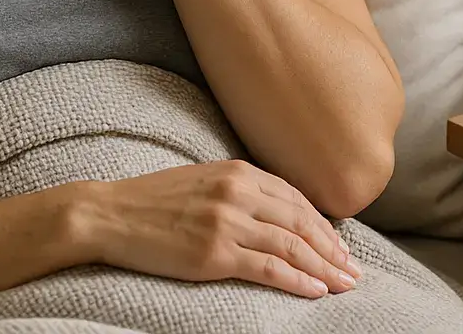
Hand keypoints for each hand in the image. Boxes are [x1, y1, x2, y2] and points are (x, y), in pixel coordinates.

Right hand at [79, 159, 361, 298]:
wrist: (108, 215)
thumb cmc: (151, 202)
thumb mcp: (202, 181)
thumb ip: (238, 190)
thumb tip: (274, 212)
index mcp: (237, 171)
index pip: (294, 197)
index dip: (321, 224)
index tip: (339, 244)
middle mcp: (237, 192)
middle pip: (300, 221)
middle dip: (332, 248)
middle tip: (353, 270)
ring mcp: (227, 222)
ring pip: (291, 245)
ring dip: (324, 267)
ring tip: (344, 284)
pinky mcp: (214, 253)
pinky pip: (268, 268)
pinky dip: (297, 280)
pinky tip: (315, 291)